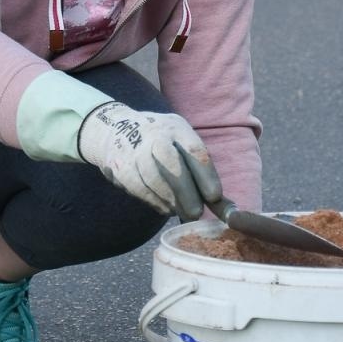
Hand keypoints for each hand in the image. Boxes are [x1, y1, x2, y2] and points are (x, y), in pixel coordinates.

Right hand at [77, 102, 222, 219]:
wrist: (116, 130)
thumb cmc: (162, 143)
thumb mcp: (183, 144)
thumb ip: (202, 172)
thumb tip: (226, 209)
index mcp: (176, 128)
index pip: (194, 149)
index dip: (205, 174)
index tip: (214, 196)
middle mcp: (154, 135)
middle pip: (170, 162)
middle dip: (185, 191)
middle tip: (196, 213)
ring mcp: (134, 149)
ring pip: (152, 179)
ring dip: (170, 200)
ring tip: (181, 212)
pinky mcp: (120, 167)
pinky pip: (139, 188)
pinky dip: (155, 201)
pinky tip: (165, 208)